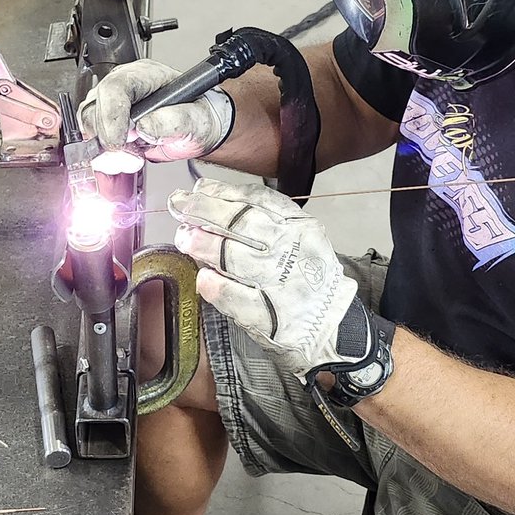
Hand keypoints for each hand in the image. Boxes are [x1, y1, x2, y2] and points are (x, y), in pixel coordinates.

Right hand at [78, 59, 233, 162]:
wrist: (199, 130)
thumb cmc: (199, 117)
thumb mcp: (197, 120)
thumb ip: (174, 121)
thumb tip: (144, 126)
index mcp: (145, 75)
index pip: (114, 88)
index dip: (111, 117)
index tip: (119, 142)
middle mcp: (125, 86)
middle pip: (94, 107)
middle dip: (108, 138)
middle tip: (131, 155)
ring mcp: (114, 105)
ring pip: (89, 124)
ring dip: (106, 149)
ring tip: (133, 157)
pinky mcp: (110, 124)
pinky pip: (93, 138)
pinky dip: (105, 155)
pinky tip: (126, 157)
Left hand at [170, 179, 374, 382]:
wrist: (333, 326)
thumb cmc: (306, 278)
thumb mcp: (297, 238)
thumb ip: (260, 220)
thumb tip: (208, 198)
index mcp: (298, 226)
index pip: (257, 200)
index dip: (223, 192)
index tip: (198, 188)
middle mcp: (291, 250)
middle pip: (242, 223)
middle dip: (206, 211)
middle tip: (181, 207)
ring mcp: (280, 283)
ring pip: (236, 257)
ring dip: (205, 246)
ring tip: (185, 239)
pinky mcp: (271, 316)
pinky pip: (238, 298)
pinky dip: (218, 287)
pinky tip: (203, 279)